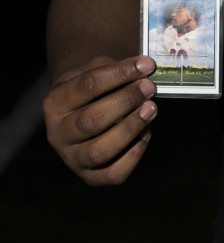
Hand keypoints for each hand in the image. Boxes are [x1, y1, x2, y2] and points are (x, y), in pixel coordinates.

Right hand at [43, 55, 157, 185]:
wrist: (82, 112)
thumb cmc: (92, 88)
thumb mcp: (95, 70)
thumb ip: (116, 69)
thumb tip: (145, 69)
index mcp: (55, 103)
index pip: (87, 86)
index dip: (120, 74)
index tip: (146, 65)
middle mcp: (58, 134)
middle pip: (91, 121)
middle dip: (125, 102)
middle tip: (149, 88)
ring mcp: (73, 159)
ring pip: (100, 151)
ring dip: (130, 128)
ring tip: (151, 109)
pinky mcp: (91, 177)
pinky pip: (114, 173)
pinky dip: (135, 153)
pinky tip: (146, 132)